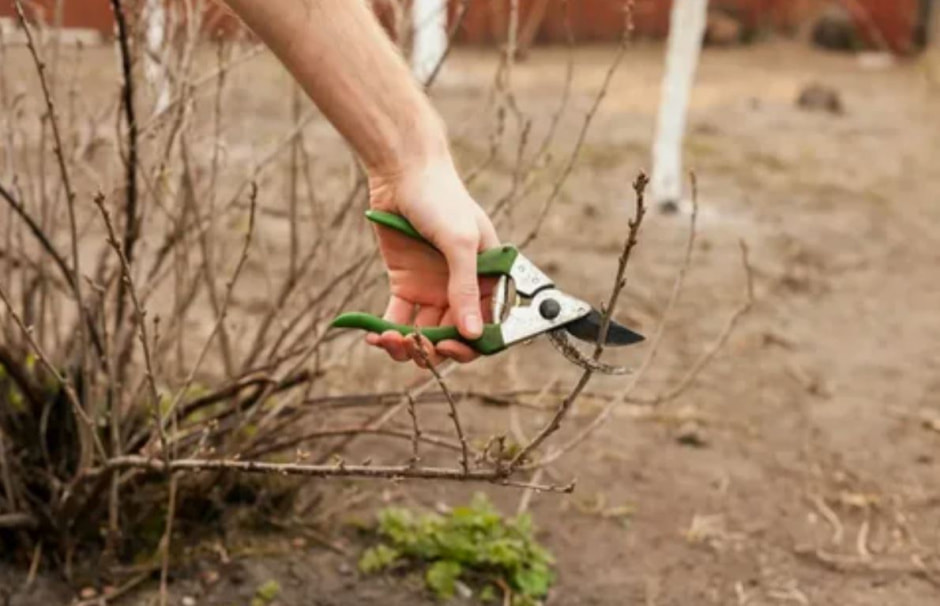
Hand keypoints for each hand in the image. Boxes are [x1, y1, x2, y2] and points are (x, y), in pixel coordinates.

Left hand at [367, 159, 499, 365]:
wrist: (402, 172)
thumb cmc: (441, 198)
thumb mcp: (459, 242)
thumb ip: (465, 288)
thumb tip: (473, 333)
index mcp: (488, 279)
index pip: (487, 325)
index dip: (471, 345)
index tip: (449, 349)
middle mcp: (462, 288)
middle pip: (454, 336)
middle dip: (435, 348)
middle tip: (415, 347)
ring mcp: (433, 288)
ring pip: (425, 333)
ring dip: (409, 344)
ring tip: (389, 340)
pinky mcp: (405, 285)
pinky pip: (399, 319)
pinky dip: (387, 332)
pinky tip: (375, 336)